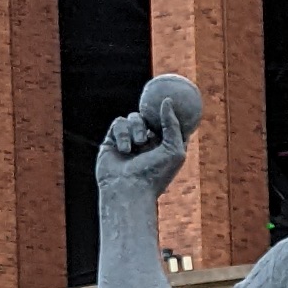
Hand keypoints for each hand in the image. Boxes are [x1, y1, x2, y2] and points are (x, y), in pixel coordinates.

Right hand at [97, 72, 202, 208]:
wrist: (127, 189)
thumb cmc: (154, 174)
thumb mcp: (174, 150)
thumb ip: (172, 125)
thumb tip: (167, 101)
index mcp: (163, 147)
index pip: (168, 125)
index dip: (172, 113)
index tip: (176, 98)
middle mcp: (146, 144)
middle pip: (149, 118)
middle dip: (151, 115)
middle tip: (154, 106)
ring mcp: (129, 142)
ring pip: (133, 118)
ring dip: (137, 128)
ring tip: (138, 144)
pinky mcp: (112, 141)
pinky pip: (118, 124)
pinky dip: (123, 134)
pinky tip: (124, 149)